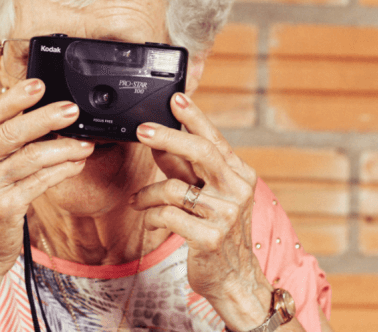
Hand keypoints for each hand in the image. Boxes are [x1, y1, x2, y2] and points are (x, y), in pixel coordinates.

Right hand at [0, 79, 94, 276]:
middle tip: (72, 109)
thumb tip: (38, 115)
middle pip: (12, 132)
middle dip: (46, 117)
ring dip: (64, 147)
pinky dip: (63, 169)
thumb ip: (0, 146)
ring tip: (85, 142)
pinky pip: (42, 181)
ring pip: (32, 157)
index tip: (39, 84)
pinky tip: (77, 163)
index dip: (14, 98)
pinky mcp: (5, 208)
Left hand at [130, 92, 272, 329]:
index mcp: (239, 175)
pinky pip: (167, 215)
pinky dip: (151, 216)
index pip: (214, 139)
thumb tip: (160, 140)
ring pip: (174, 187)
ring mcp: (226, 214)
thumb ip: (186, 168)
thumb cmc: (218, 231)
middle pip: (200, 152)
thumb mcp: (207, 194)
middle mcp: (237, 190)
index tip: (175, 99)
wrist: (234, 278)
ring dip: (147, 194)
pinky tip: (149, 219)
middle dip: (167, 137)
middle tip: (141, 130)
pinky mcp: (210, 237)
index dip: (194, 117)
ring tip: (138, 201)